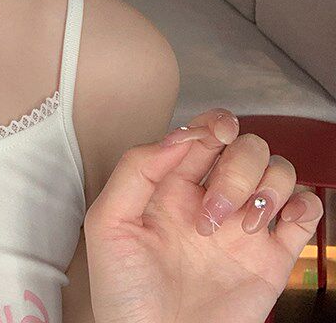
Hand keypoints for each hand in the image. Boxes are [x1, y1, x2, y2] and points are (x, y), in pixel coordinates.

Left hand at [83, 108, 323, 322]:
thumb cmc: (124, 292)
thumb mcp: (108, 222)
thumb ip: (135, 170)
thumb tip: (178, 136)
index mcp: (170, 184)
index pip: (203, 133)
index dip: (213, 124)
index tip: (215, 135)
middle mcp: (210, 197)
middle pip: (245, 146)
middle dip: (235, 168)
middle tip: (213, 210)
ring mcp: (242, 225)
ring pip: (277, 171)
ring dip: (265, 188)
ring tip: (240, 228)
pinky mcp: (272, 256)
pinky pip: (307, 211)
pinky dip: (304, 205)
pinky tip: (279, 222)